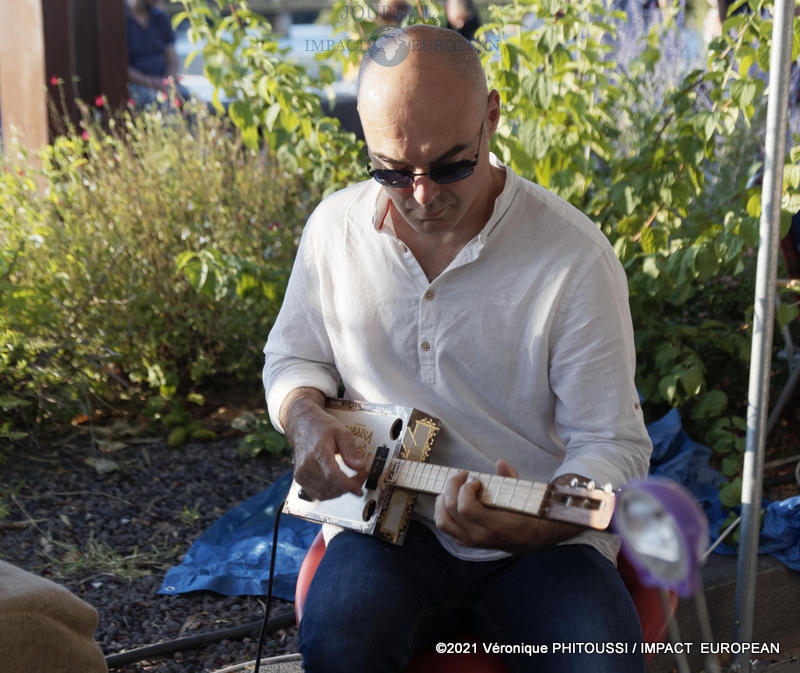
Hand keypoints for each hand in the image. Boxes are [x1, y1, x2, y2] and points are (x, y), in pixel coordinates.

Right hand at [282, 389, 367, 500]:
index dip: (348, 484)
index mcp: (318, 450)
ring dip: (341, 491)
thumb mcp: (341, 432)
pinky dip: (331, 492)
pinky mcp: (300, 479)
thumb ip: (351, 451)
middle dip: (349, 486)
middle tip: (360, 477)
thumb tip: (359, 468)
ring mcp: (301, 474)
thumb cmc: (321, 427)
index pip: (332, 475)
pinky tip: (338, 483)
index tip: (359, 485)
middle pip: (331, 486)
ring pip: (325, 494)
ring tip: (350, 480)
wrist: (301, 425)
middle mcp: (307, 464)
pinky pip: (318, 494)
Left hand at [434, 460, 582, 553]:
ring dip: (443, 500)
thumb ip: (511, 479)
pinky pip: (446, 527)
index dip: (465, 489)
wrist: (536, 538)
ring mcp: (471, 541)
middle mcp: (480, 537)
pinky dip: (444, 511)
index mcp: (495, 526)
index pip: (465, 508)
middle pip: (450, 510)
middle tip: (463, 476)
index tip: (476, 480)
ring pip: (443, 521)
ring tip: (453, 487)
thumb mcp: (525, 495)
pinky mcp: (466, 542)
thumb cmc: (531, 513)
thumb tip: (500, 463)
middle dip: (452, 486)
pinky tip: (453, 499)